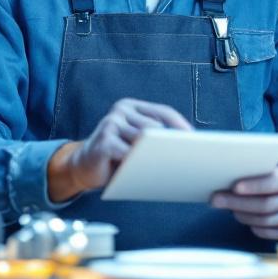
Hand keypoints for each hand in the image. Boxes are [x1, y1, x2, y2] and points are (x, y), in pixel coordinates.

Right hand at [49, 99, 191, 200]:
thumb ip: (151, 139)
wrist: (82, 166)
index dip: (180, 125)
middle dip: (169, 143)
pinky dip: (139, 163)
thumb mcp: (135, 143)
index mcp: (131, 106)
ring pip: (143, 139)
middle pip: (154, 126)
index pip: (163, 111)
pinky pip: (128, 153)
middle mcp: (121, 110)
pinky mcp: (104, 141)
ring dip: (156, 154)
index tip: (195, 139)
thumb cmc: (115, 155)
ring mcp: (111, 123)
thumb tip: (181, 148)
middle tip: (184, 157)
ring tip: (170, 166)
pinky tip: (147, 172)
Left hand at [210, 165, 277, 240]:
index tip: (234, 187)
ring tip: (230, 210)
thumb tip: (229, 182)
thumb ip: (261, 175)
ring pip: (267, 220)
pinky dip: (257, 228)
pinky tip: (247, 221)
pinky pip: (272, 233)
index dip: (254, 185)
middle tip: (217, 200)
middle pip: (267, 204)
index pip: (274, 182)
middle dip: (239, 203)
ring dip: (245, 216)